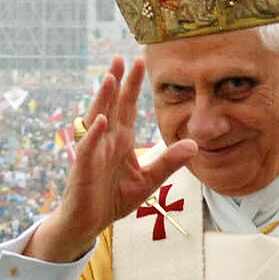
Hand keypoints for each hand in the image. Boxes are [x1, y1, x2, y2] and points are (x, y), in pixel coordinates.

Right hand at [26, 56, 195, 261]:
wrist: (90, 223)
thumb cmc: (113, 199)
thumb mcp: (149, 180)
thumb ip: (169, 162)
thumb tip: (195, 145)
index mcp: (120, 140)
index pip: (127, 107)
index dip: (132, 85)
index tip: (139, 61)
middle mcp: (105, 141)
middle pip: (111, 105)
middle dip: (117, 82)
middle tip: (121, 57)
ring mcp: (93, 152)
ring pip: (97, 119)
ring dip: (104, 98)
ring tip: (111, 77)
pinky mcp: (84, 168)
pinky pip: (88, 148)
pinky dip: (95, 134)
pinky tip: (102, 120)